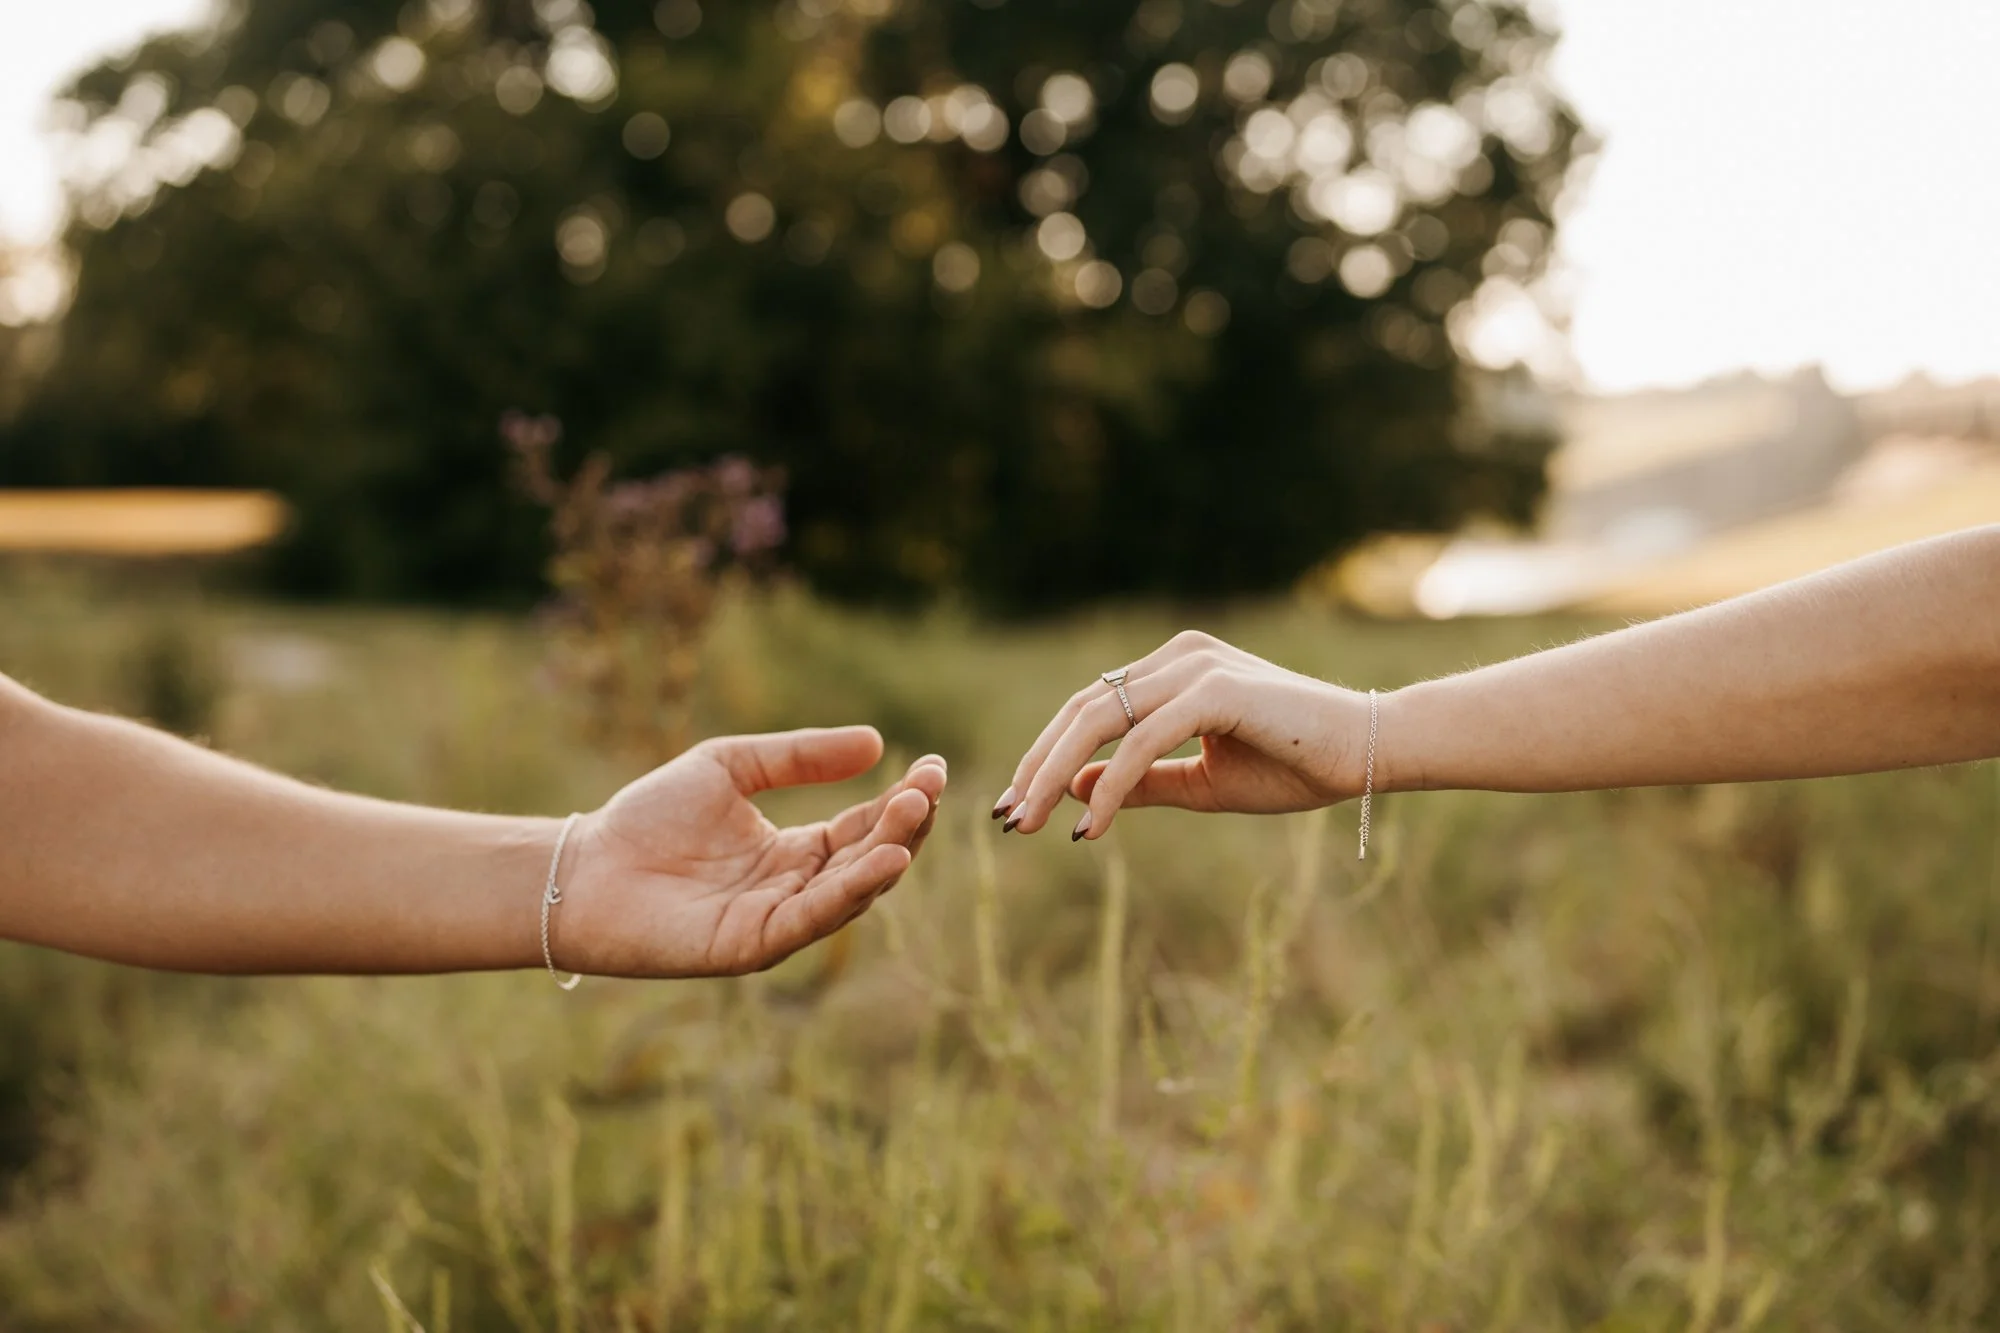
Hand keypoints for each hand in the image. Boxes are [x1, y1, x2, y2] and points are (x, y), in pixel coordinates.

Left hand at [555, 727, 945, 976]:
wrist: (585, 866)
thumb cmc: (648, 818)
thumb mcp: (732, 766)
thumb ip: (800, 756)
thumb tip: (877, 741)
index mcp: (795, 852)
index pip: (864, 827)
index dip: (901, 800)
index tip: (933, 766)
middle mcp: (796, 890)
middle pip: (869, 860)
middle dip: (906, 824)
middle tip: (930, 786)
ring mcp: (779, 921)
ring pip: (852, 892)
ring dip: (888, 854)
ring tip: (914, 813)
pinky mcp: (755, 945)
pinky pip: (813, 920)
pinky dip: (851, 892)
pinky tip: (882, 860)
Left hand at [993, 631, 1367, 839]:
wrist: (1366, 754)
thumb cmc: (1293, 765)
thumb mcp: (1200, 782)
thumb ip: (1140, 781)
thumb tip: (1073, 790)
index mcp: (1174, 668)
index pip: (1090, 707)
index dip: (1047, 754)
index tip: (1017, 804)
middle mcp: (1178, 656)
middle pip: (1084, 709)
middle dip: (1038, 766)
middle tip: (1007, 819)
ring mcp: (1195, 667)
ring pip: (1102, 720)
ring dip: (1056, 775)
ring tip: (1029, 823)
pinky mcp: (1216, 690)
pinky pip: (1144, 741)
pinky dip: (1110, 785)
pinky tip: (1088, 826)